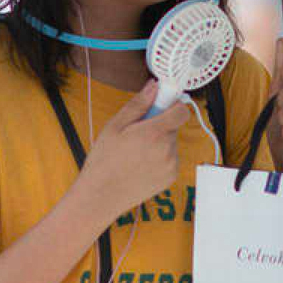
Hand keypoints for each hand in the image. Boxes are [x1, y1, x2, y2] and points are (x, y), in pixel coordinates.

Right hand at [76, 81, 190, 219]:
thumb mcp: (115, 126)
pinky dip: (160, 156)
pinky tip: (140, 163)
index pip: (182, 111)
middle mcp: (168, 150)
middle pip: (174, 126)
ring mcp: (171, 165)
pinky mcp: (171, 177)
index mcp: (155, 134)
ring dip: (159, 141)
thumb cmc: (104, 160)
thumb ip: (138, 104)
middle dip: (160, 124)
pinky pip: (171, 158)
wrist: (101, 196)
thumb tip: (154, 86)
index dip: (172, 104)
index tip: (160, 105)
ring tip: (135, 151)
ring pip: (171, 142)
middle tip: (137, 132)